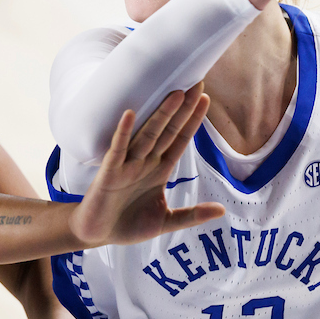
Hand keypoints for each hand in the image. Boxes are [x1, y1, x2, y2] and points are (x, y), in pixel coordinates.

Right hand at [69, 83, 224, 246]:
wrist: (97, 235)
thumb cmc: (129, 225)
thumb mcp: (166, 222)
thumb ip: (193, 215)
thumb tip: (222, 211)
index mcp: (159, 170)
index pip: (180, 140)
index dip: (192, 121)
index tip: (205, 99)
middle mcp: (145, 163)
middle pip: (168, 131)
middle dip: (183, 110)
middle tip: (197, 83)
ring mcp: (127, 166)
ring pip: (148, 136)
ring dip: (162, 115)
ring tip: (176, 93)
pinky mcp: (109, 173)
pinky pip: (117, 150)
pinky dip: (123, 133)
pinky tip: (130, 114)